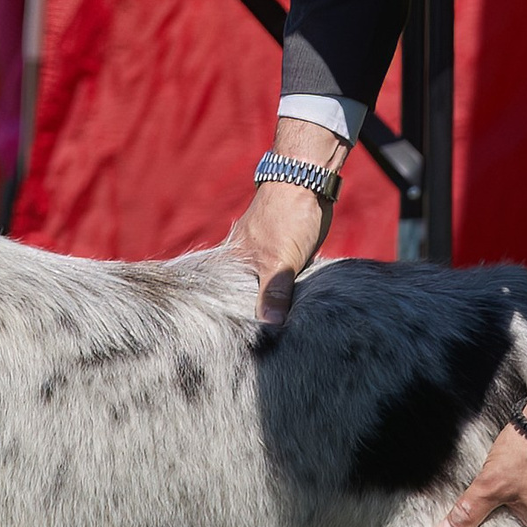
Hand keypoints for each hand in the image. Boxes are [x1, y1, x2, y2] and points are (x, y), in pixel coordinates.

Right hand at [224, 179, 332, 330]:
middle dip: (247, 317)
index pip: (218, 295)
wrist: (308, 180)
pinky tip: (292, 310)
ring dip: (270, 306)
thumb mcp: (280, 259)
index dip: (224, 318)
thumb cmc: (288, 215)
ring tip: (273, 336)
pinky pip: (281, 281)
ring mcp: (264, 256)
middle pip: (242, 295)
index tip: (228, 343)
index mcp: (233, 259)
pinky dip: (285, 295)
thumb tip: (268, 325)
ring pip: (263, 288)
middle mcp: (243, 259)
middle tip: (252, 346)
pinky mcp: (285, 254)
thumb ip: (273, 291)